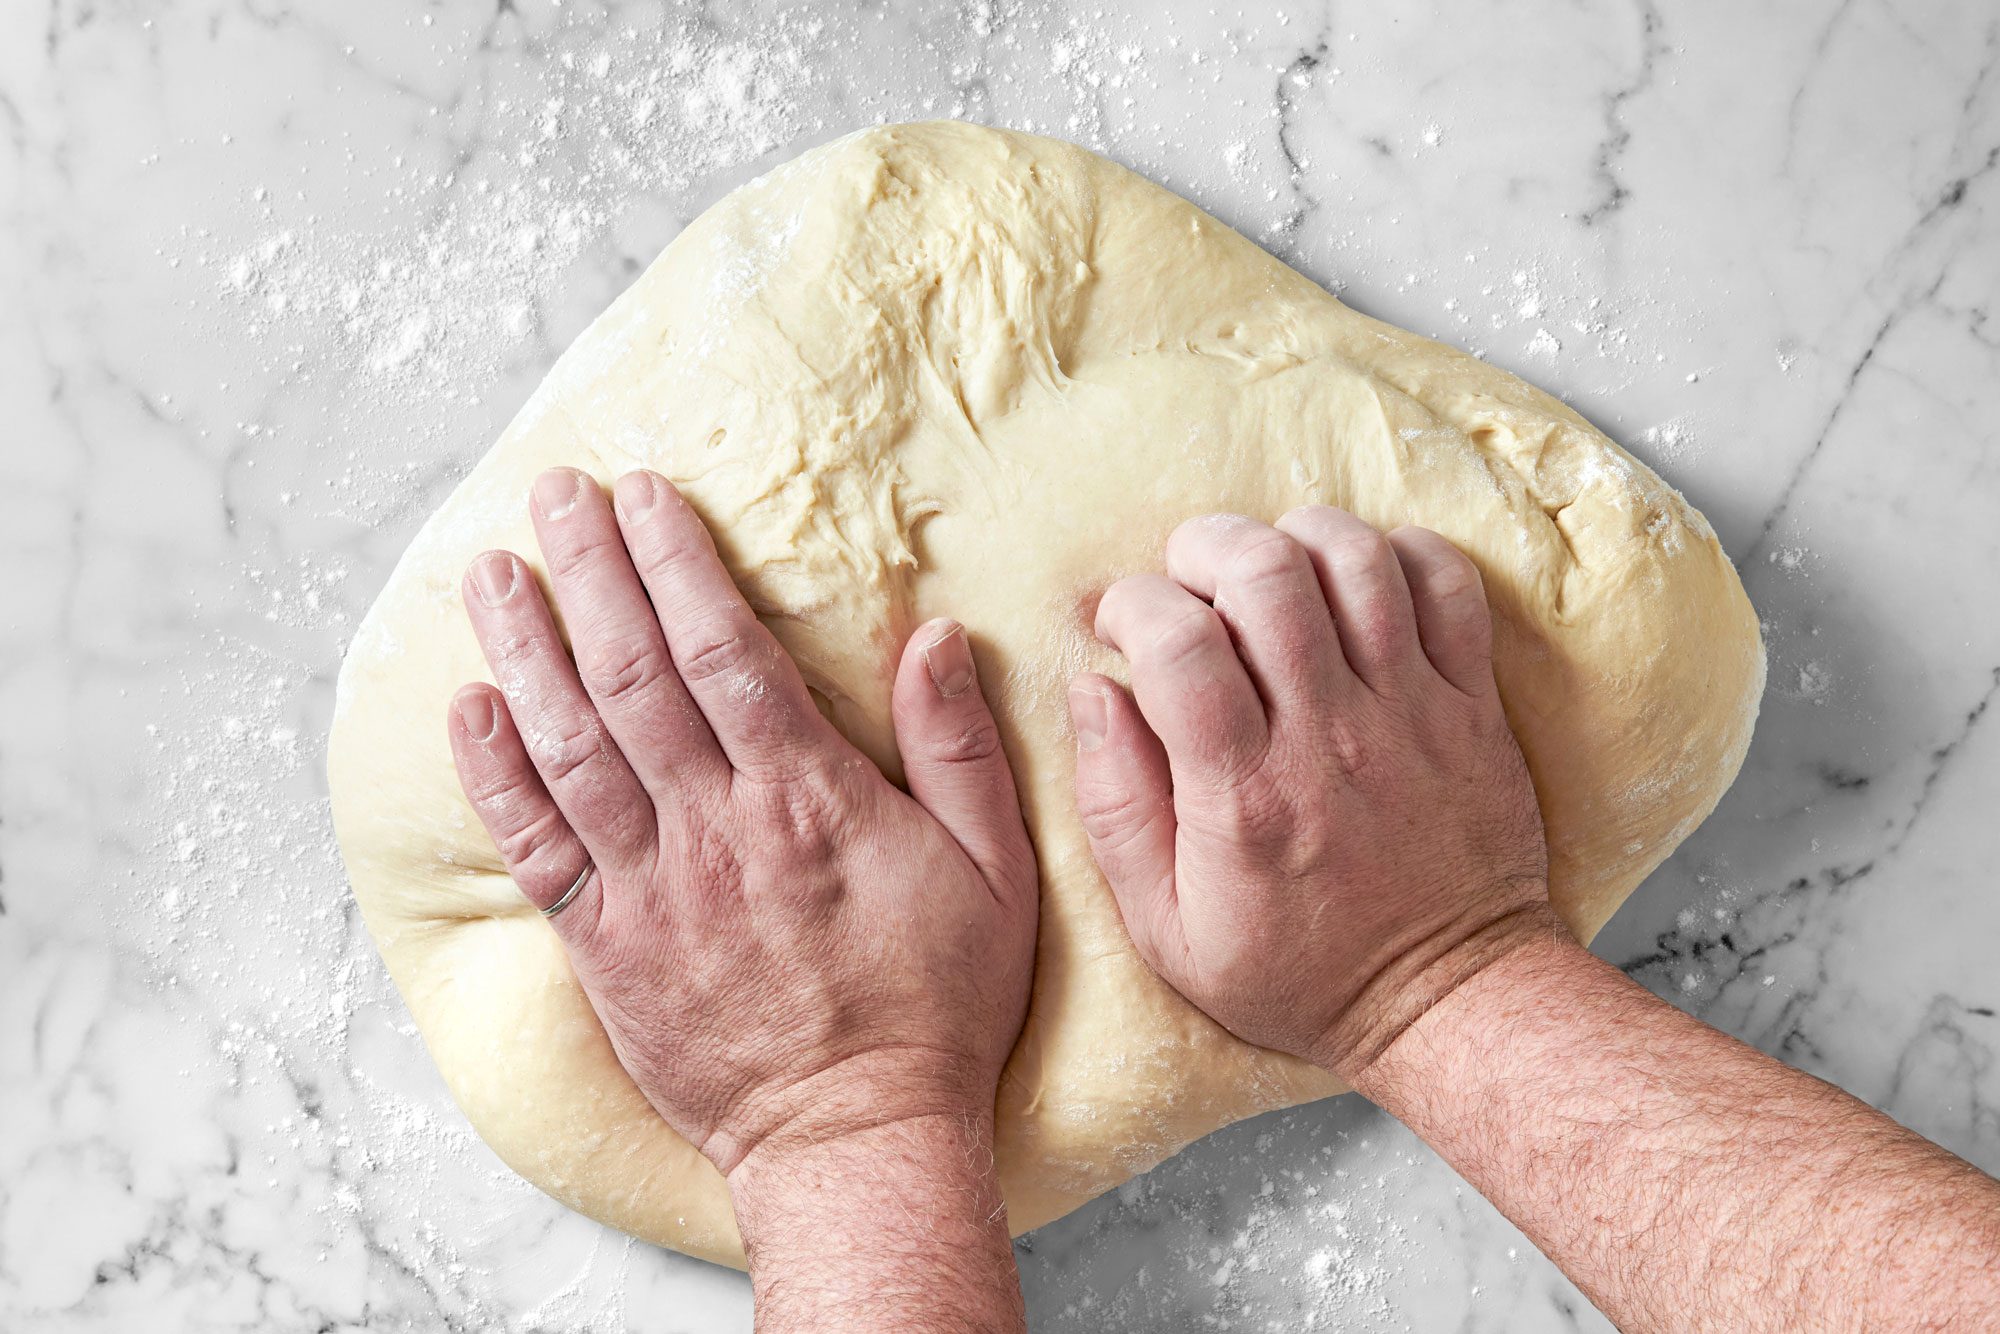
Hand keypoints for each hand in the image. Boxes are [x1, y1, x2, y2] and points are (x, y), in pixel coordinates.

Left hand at [445, 468, 1037, 1177]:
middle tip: (554, 494)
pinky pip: (536, 848)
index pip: (723, 652)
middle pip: (631, 676)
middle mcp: (715, 831)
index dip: (676, 564)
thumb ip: (960, 751)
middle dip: (588, 573)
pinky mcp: (606, 947)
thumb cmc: (936, 1006)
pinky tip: (469, 706)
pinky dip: (495, 774)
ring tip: (490, 572)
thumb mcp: (996, 873)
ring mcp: (650, 890)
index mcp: (808, 801)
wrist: (855, 1141)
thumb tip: (934, 637)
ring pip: (569, 745)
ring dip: (523, 649)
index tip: (646, 495)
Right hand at [1070, 507, 1554, 1081]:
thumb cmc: (1303, 974)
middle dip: (1204, 546)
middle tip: (1187, 581)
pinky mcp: (1471, 704)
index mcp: (1244, 793)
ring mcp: (1411, 712)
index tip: (1121, 625)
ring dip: (1296, 537)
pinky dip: (1398, 554)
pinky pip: (1447, 583)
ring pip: (1357, 558)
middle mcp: (1329, 737)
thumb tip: (1092, 694)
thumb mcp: (1169, 930)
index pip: (1179, 642)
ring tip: (1268, 573)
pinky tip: (1358, 584)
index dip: (1131, 604)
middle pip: (1265, 571)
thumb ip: (1116, 809)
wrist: (1448, 1001)